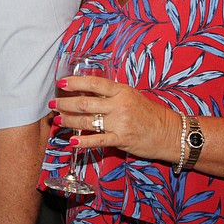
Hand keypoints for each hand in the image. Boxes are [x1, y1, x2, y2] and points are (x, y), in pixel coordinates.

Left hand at [51, 75, 180, 162]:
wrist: (171, 133)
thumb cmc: (149, 113)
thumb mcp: (131, 97)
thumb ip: (111, 95)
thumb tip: (86, 92)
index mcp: (121, 91)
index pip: (94, 84)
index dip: (75, 82)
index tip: (61, 83)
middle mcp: (119, 105)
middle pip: (85, 103)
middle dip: (65, 103)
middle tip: (53, 104)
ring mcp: (120, 123)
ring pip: (88, 121)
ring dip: (69, 120)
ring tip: (57, 120)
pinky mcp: (122, 139)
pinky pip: (98, 140)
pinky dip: (83, 141)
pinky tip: (72, 141)